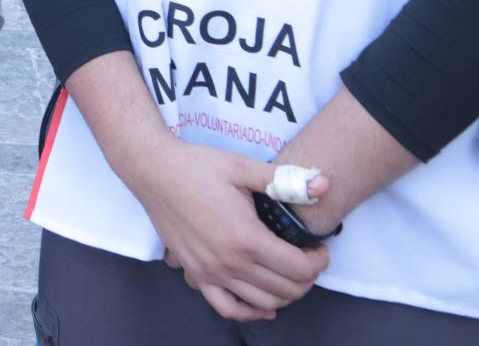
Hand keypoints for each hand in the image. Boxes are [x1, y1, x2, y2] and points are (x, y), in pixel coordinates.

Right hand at [131, 140, 329, 321]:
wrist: (153, 171)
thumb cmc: (197, 166)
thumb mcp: (243, 167)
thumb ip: (285, 180)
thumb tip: (324, 185)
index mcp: (247, 238)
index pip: (299, 268)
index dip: (319, 261)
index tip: (319, 247)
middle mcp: (230, 262)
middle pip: (287, 290)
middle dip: (307, 277)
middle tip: (307, 258)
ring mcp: (211, 272)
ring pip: (263, 303)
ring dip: (285, 294)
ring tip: (289, 273)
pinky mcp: (195, 274)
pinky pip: (227, 307)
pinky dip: (250, 312)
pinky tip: (264, 305)